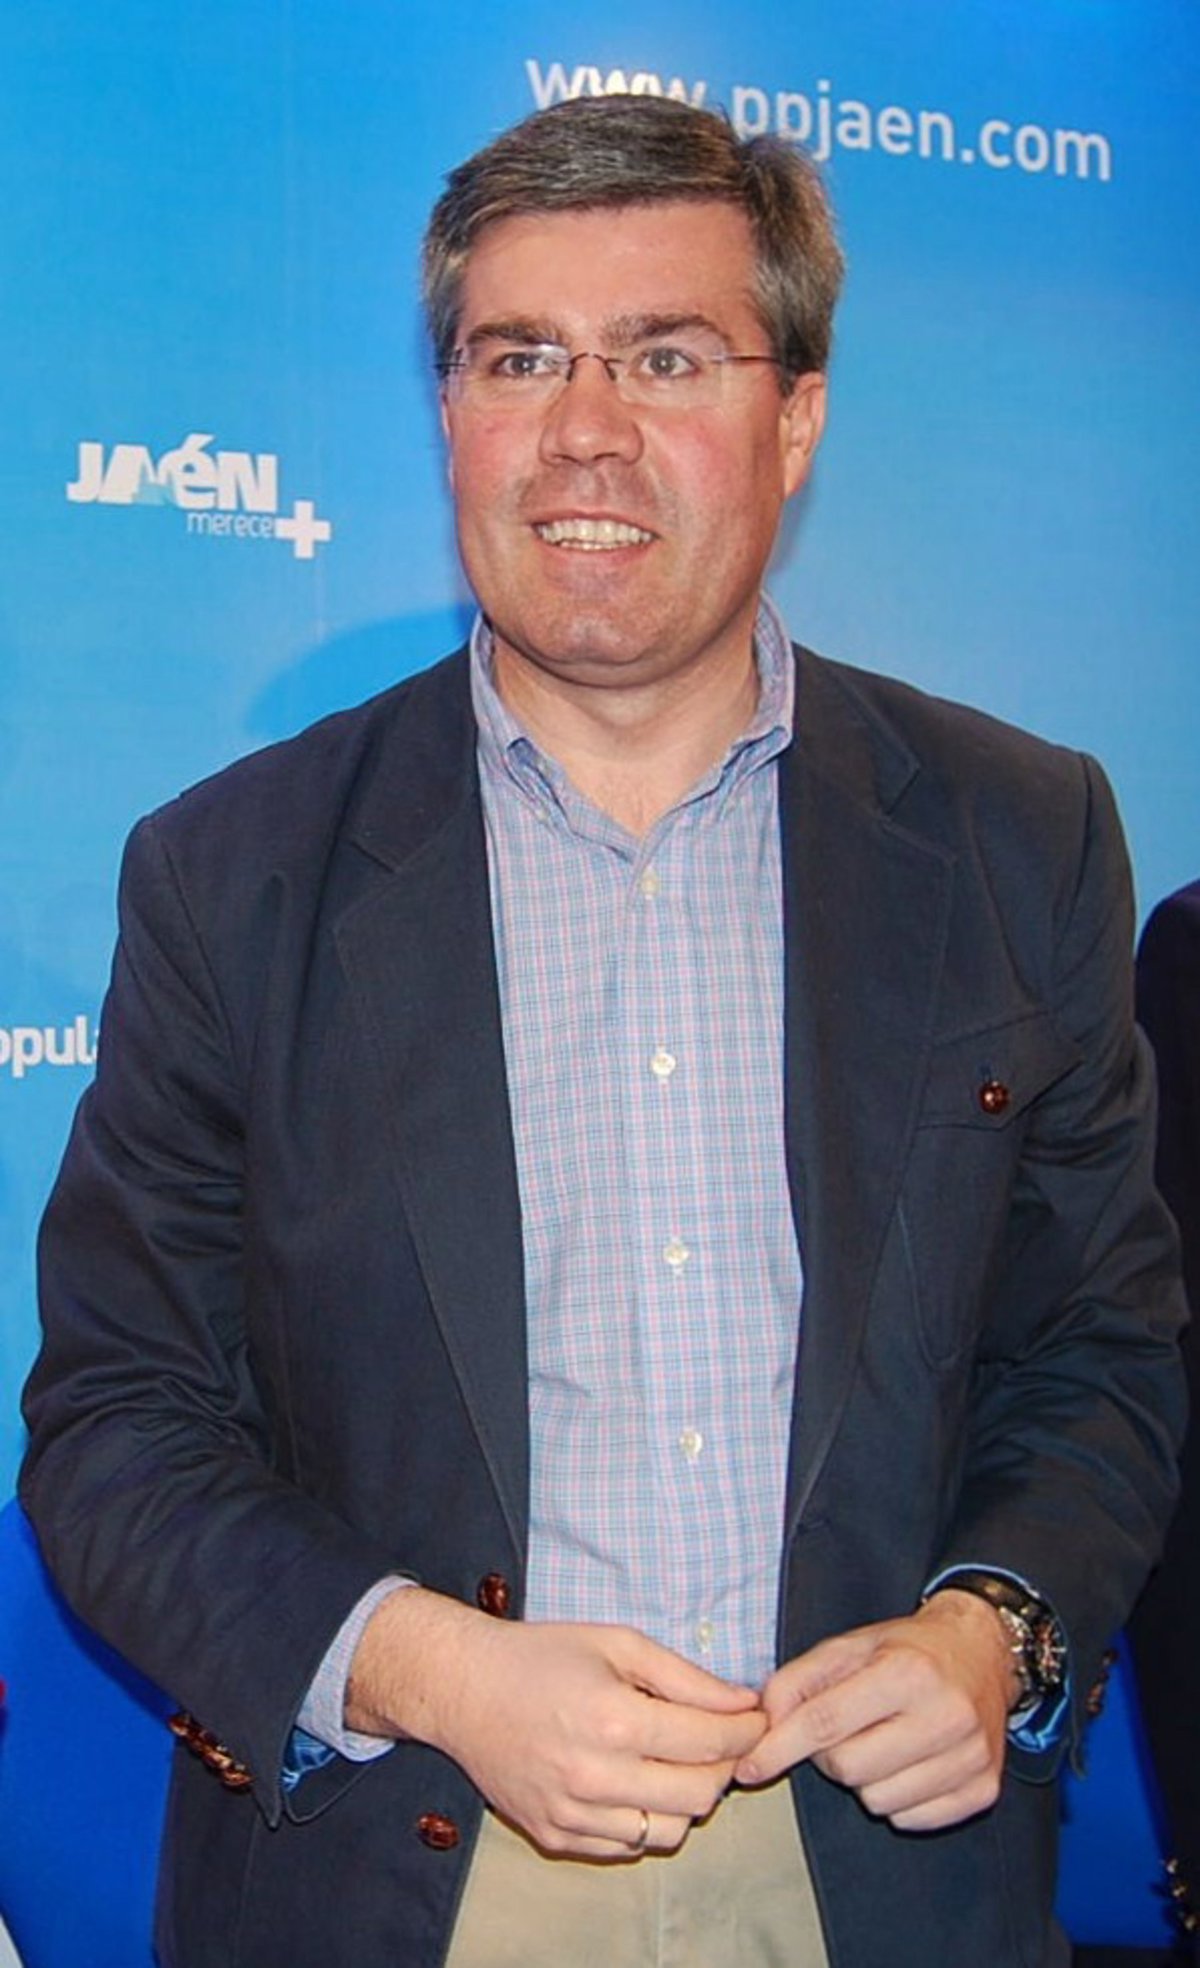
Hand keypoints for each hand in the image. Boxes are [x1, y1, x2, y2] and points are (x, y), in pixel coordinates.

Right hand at [348, 1588, 766, 1858]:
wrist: (463, 1690)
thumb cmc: (542, 1656)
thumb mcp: (617, 1643)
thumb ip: (686, 1676)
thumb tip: (743, 1702)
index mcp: (614, 1719)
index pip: (709, 1744)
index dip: (746, 1731)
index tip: (756, 1718)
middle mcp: (594, 1777)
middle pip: (700, 1797)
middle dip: (724, 1767)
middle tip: (720, 1739)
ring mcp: (572, 1815)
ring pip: (669, 1832)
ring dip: (687, 1799)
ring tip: (674, 1761)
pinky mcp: (556, 1838)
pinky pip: (627, 1847)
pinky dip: (646, 1820)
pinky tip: (635, 1782)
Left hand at [734, 1589, 1016, 1829]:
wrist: (982, 1652)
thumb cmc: (907, 1649)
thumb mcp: (849, 1646)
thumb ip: (798, 1680)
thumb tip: (764, 1724)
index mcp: (908, 1672)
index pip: (826, 1722)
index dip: (779, 1747)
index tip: (749, 1767)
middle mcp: (945, 1715)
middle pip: (848, 1768)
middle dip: (829, 1756)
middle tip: (844, 1730)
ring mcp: (971, 1757)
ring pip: (878, 1801)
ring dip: (864, 1779)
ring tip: (881, 1742)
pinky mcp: (984, 1789)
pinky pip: (911, 1820)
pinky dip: (897, 1798)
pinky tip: (908, 1763)